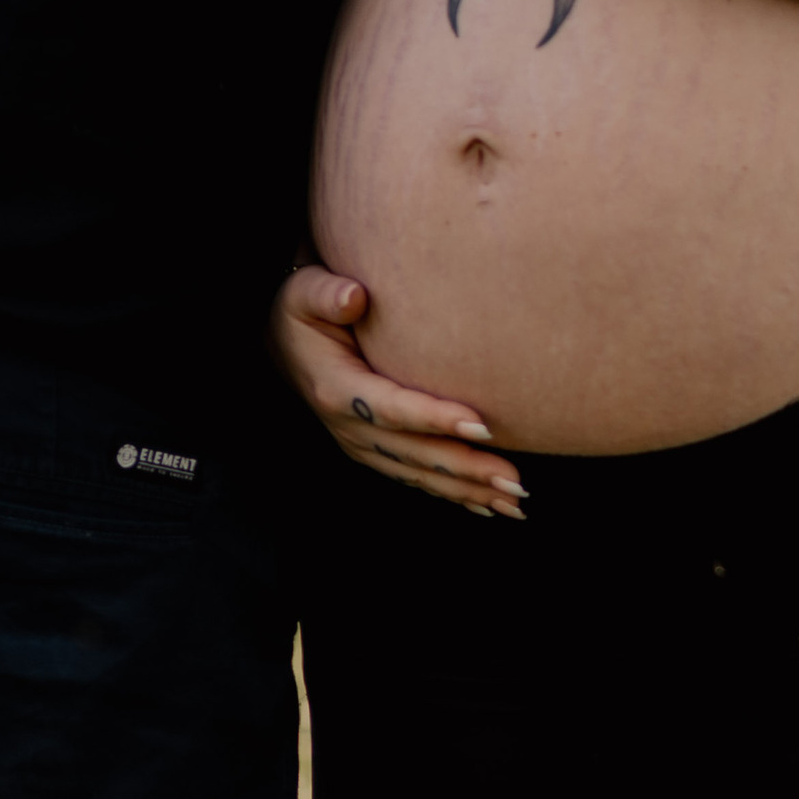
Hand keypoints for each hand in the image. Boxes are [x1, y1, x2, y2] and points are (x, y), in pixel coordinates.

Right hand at [268, 265, 526, 519]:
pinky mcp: (374, 450)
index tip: (482, 426)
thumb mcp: (303, 293)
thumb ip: (327, 294)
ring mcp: (362, 445)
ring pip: (420, 474)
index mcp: (336, 390)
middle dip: (467, 470)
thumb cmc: (303, 309)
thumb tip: (355, 297)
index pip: (393, 408)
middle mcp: (349, 427)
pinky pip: (416, 477)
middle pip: (415, 453)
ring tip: (515, 502)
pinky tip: (488, 506)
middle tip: (516, 483)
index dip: (436, 419)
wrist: (283, 340)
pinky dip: (452, 493)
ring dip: (468, 490)